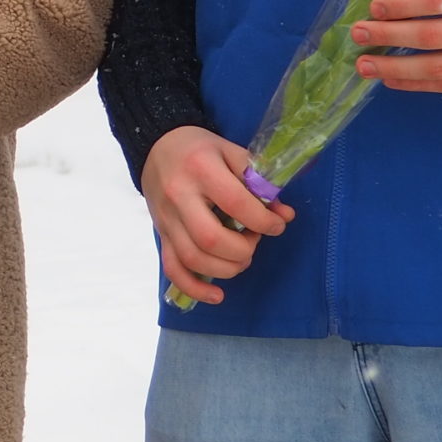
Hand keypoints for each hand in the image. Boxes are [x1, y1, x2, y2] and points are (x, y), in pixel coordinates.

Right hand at [140, 126, 293, 305]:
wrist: (157, 145)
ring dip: (227, 268)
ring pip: (193, 258)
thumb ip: (259, 182)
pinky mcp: (161, 234)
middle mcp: (178, 196)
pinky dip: (195, 288)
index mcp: (200, 168)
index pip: (235, 203)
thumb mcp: (231, 152)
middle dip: (243, 250)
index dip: (263, 221)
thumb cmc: (200, 149)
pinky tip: (217, 296)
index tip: (276, 225)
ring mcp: (166, 218)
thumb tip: (285, 214)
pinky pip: (173, 269)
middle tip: (254, 241)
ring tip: (241, 257)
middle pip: (211, 238)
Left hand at [351, 0, 441, 93]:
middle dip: (388, 37)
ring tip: (364, 64)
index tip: (372, 7)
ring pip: (438, 69)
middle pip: (431, 37)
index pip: (437, 0)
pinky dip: (419, 84)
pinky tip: (394, 79)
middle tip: (356, 34)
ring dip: (395, 68)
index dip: (401, 5)